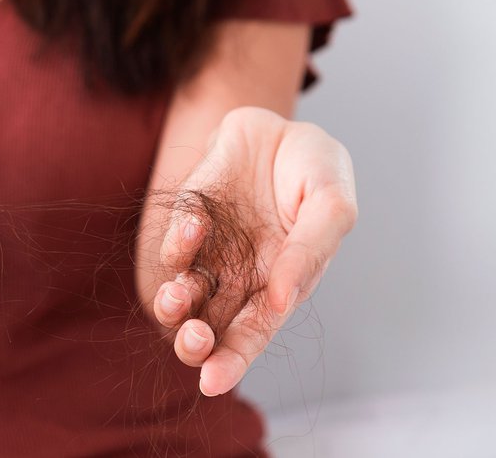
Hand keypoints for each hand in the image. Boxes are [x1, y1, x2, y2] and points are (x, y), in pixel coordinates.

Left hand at [152, 107, 356, 395]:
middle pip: (209, 325)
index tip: (212, 382)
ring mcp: (211, 250)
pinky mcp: (188, 218)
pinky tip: (197, 225)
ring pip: (182, 293)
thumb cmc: (316, 170)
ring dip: (174, 303)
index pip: (252, 334)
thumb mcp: (330, 205)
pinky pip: (176, 242)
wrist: (281, 123)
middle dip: (196, 342)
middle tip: (194, 340)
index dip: (233, 362)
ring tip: (177, 296)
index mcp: (280, 285)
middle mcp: (240, 276)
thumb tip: (282, 300)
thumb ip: (310, 251)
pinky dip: (179, 241)